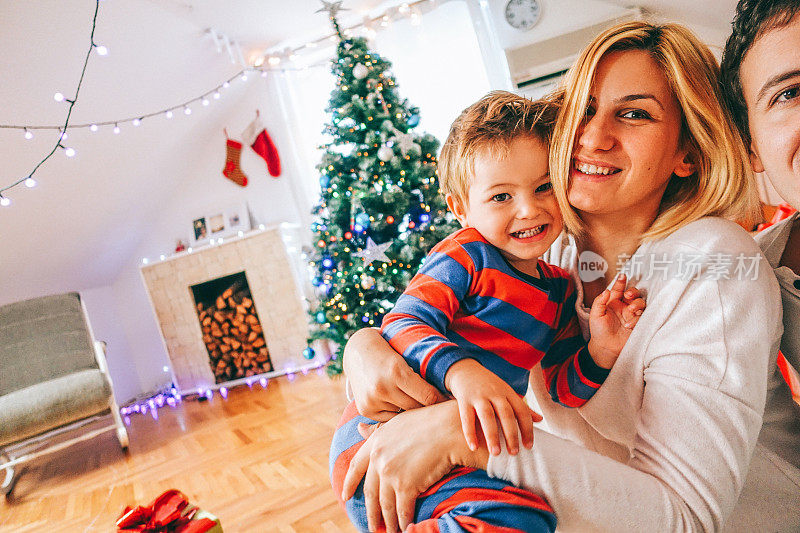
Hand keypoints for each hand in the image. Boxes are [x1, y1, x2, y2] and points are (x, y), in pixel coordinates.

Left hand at [342, 401, 486, 531]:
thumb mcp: (398, 422)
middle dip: (371, 512)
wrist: (449, 429)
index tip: (345, 496)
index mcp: (376, 442)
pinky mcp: (406, 486)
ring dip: (388, 522)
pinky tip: (405, 529)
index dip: (349, 483)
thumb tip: (359, 429)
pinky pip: (402, 510)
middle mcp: (379, 458)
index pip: (356, 466)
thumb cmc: (429, 422)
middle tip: (372, 526)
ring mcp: (391, 473)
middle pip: (370, 492)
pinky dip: (403, 522)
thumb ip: (378, 430)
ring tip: (390, 532)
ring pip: (386, 505)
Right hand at [343, 328, 445, 420]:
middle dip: (427, 407)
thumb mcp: (406, 360)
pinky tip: (397, 403)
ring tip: (416, 403)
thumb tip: (446, 399)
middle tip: (439, 408)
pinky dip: (396, 412)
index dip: (441, 400)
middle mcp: (383, 387)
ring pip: (403, 414)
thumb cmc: (389, 352)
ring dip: (410, 410)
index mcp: (397, 372)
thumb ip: (422, 378)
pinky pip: (390, 419)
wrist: (357, 350)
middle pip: (416, 408)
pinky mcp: (365, 409)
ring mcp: (372, 400)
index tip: (449, 401)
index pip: (428, 396)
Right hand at [444, 359, 541, 455]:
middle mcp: (495, 393)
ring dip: (492, 435)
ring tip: (495, 453)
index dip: (527, 428)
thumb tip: (540, 419)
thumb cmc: (489, 385)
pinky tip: (473, 447)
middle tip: (514, 453)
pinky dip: (470, 433)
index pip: (522, 411)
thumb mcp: (506, 392)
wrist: (465, 369)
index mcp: (508, 392)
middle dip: (511, 434)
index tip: (529, 446)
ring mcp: (479, 395)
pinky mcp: (464, 399)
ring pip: (487, 416)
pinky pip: (466, 418)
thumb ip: (522, 406)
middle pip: (506, 414)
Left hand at [588, 274, 645, 367]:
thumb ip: (599, 302)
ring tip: (629, 310)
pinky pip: (642, 318)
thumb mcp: (595, 315)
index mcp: (613, 303)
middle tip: (628, 295)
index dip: (621, 282)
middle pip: (634, 294)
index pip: (618, 289)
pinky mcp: (638, 324)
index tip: (622, 276)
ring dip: (636, 304)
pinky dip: (636, 320)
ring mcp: (632, 315)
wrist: (605, 348)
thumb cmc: (599, 331)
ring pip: (640, 303)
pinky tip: (628, 325)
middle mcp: (624, 307)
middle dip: (633, 291)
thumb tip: (607, 290)